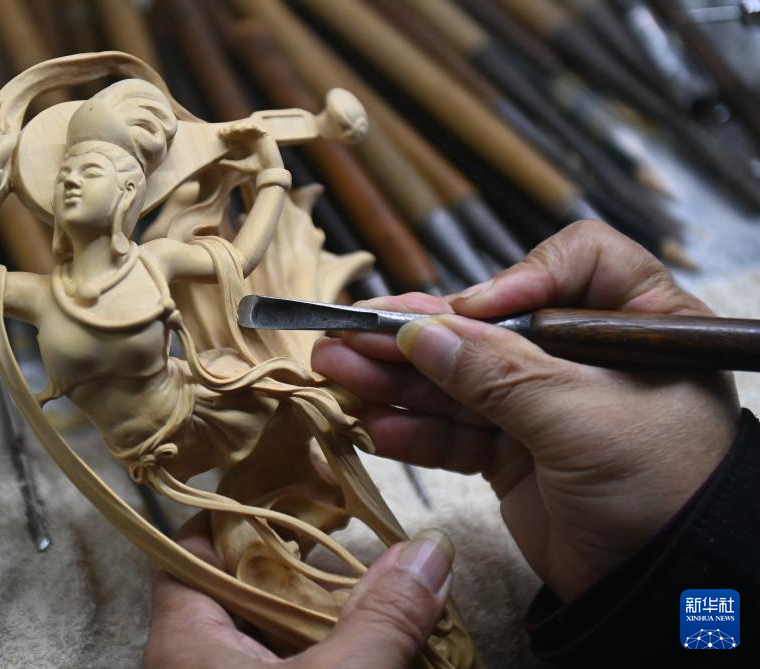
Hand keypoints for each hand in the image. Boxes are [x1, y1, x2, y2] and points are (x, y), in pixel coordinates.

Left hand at [144, 514, 453, 668]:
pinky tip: (375, 642)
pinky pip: (290, 664)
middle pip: (241, 586)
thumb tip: (431, 550)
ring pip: (272, 632)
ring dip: (324, 611)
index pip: (195, 548)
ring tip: (374, 581)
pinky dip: (331, 652)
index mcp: (185, 641)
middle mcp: (196, 662)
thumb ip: (382, 618)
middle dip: (300, 559)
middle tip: (348, 526)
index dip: (239, 510)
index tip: (291, 480)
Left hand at [218, 120, 284, 173]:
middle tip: (223, 131)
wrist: (269, 173)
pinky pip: (256, 126)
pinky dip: (249, 125)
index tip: (219, 135)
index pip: (234, 136)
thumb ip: (228, 164)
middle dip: (231, 129)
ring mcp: (258, 136)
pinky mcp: (265, 135)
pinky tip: (241, 129)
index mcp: (245, 145)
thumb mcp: (238, 166)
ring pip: (247, 126)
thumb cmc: (255, 171)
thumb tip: (215, 164)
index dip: (227, 134)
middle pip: (239, 130)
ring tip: (232, 129)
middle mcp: (252, 139)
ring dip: (239, 126)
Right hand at [312, 221, 739, 601]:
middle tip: (350, 333)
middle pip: (491, 327)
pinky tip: (373, 428)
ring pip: (459, 382)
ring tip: (336, 372)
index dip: (518, 277)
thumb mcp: (581, 416)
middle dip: (419, 334)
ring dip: (398, 380)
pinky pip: (456, 435)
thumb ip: (495, 373)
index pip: (575, 263)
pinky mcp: (515, 456)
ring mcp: (545, 408)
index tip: (472, 311)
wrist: (669, 589)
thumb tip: (418, 332)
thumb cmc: (663, 488)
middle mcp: (585, 358)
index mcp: (632, 324)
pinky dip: (416, 433)